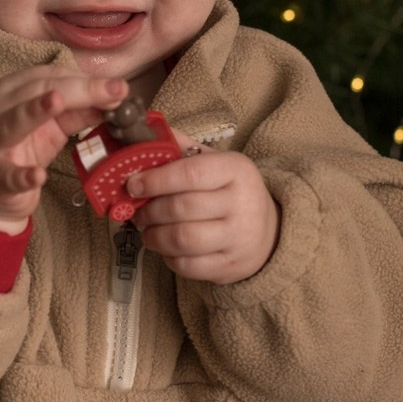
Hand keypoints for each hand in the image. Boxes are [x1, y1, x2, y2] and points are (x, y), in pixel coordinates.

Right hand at [0, 68, 127, 232]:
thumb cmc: (21, 148)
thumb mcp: (54, 126)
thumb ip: (80, 111)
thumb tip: (116, 96)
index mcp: (14, 90)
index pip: (52, 76)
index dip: (86, 80)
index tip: (119, 87)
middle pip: (39, 90)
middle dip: (80, 90)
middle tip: (117, 90)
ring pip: (13, 121)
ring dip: (34, 111)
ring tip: (57, 102)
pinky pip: (7, 175)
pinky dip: (22, 176)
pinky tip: (38, 175)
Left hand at [128, 146, 280, 283]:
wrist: (269, 231)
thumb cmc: (230, 191)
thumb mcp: (215, 162)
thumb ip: (181, 148)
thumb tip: (142, 134)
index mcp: (236, 170)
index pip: (190, 173)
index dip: (155, 180)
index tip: (133, 186)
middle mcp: (242, 203)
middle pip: (181, 208)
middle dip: (149, 211)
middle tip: (137, 212)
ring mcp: (239, 238)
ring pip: (182, 239)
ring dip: (154, 236)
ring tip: (147, 231)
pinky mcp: (231, 266)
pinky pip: (188, 265)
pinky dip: (168, 257)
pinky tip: (166, 248)